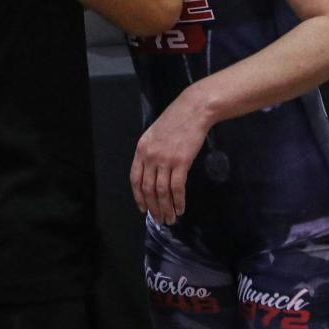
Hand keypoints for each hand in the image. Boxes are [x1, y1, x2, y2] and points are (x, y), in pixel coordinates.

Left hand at [129, 91, 211, 225]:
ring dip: (165, 208)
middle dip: (153, 207)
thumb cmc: (176, 119)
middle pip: (148, 188)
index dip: (138, 196)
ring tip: (169, 218)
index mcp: (141, 148)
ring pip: (161, 191)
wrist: (193, 109)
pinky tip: (180, 208)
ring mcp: (165, 159)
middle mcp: (150, 156)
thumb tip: (152, 173)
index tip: (143, 208)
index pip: (135, 178)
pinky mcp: (181, 161)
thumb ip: (151, 151)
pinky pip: (177, 187)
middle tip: (159, 219)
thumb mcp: (155, 133)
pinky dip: (178, 200)